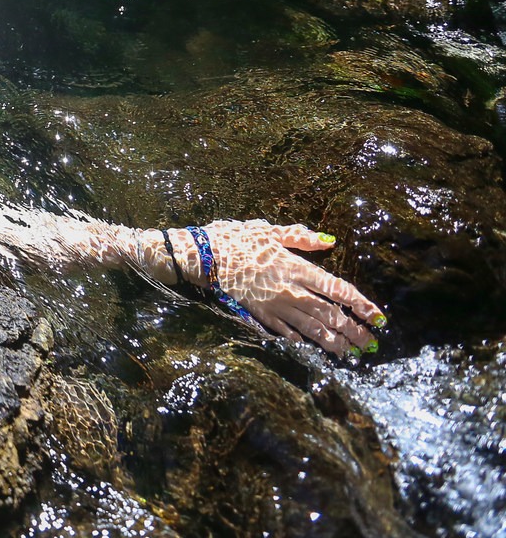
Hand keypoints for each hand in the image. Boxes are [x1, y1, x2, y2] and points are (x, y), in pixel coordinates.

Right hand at [199, 219, 384, 356]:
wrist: (206, 258)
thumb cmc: (238, 239)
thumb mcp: (271, 230)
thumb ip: (301, 237)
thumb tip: (328, 241)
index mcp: (298, 269)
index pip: (338, 290)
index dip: (361, 305)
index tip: (379, 318)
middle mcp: (292, 292)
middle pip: (330, 315)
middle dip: (354, 331)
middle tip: (371, 345)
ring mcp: (277, 307)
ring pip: (312, 329)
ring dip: (334, 342)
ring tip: (350, 353)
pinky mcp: (262, 315)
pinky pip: (287, 332)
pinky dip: (303, 341)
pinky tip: (314, 348)